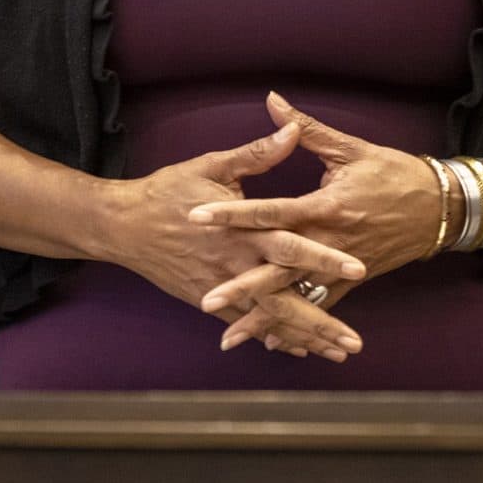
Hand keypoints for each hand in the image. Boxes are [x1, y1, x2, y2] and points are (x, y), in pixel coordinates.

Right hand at [103, 119, 367, 360]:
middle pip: (286, 299)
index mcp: (242, 230)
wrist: (123, 226)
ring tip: (339, 354)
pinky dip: (274, 336)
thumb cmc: (169, 191)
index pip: (292, 246)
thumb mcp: (213, 165)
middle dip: (323, 322)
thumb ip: (258, 153)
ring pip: (270, 319)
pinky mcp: (208, 301)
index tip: (359, 268)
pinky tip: (300, 349)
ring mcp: (221, 289)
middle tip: (355, 343)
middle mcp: (236, 265)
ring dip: (305, 337)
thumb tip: (294, 128)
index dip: (325, 257)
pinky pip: (247, 323)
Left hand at [188, 92, 444, 347]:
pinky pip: (320, 307)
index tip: (198, 217)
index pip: (271, 211)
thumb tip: (272, 101)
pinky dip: (297, 325)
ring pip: (297, 296)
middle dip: (242, 285)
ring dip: (264, 317)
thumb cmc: (395, 172)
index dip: (232, 213)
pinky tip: (272, 342)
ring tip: (229, 336)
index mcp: (326, 206)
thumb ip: (306, 129)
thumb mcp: (350, 148)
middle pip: (279, 267)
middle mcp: (331, 242)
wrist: (442, 208)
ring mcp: (342, 267)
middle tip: (206, 299)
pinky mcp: (353, 281)